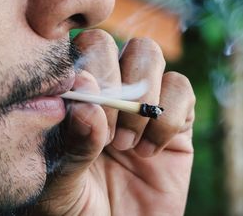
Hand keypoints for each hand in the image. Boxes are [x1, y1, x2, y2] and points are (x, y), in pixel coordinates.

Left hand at [34, 30, 195, 215]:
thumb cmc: (79, 212)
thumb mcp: (60, 185)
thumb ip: (72, 141)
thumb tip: (86, 94)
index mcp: (74, 98)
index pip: (78, 49)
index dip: (87, 69)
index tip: (87, 111)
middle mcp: (109, 91)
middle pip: (116, 43)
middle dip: (116, 86)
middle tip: (110, 136)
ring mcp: (144, 101)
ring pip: (150, 53)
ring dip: (143, 99)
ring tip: (128, 145)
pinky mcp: (177, 118)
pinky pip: (182, 88)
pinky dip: (170, 117)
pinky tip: (151, 151)